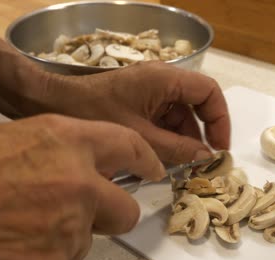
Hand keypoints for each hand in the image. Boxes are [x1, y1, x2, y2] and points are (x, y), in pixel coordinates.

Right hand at [0, 114, 163, 259]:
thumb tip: (87, 169)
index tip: (153, 170)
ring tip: (23, 225)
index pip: (130, 146)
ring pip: (88, 240)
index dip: (147, 160)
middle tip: (82, 213)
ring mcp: (69, 226)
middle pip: (126, 210)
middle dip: (110, 214)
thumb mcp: (21, 139)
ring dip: (66, 237)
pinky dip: (47, 256)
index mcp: (69, 141)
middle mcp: (78, 182)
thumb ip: (65, 153)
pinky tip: (16, 244)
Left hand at [29, 61, 230, 163]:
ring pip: (178, 114)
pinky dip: (166, 136)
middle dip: (199, 134)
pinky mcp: (138, 100)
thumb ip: (176, 148)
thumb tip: (204, 157)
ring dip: (182, 139)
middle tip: (200, 162)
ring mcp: (149, 90)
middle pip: (195, 105)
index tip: (219, 146)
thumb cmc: (94, 112)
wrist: (54, 103)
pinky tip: (162, 157)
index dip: (219, 119)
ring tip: (179, 165)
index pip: (208, 92)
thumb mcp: (140, 136)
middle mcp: (161, 80)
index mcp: (165, 79)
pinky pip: (162, 117)